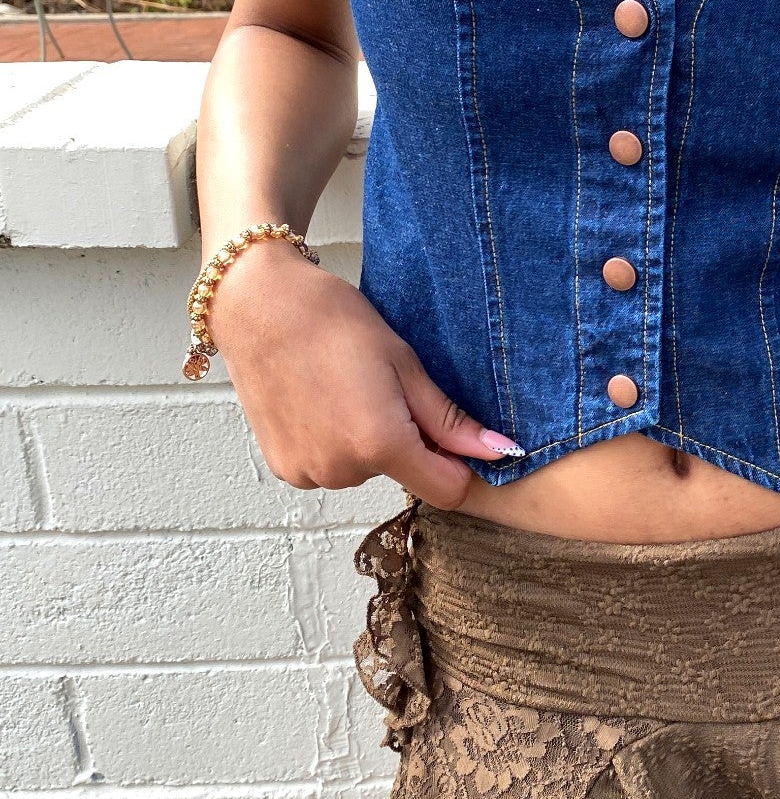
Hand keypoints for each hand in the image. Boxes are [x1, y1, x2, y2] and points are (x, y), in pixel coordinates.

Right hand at [206, 243, 520, 508]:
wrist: (259, 306)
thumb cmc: (334, 322)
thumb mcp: (405, 365)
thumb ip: (451, 421)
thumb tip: (501, 452)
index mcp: (380, 444)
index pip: (448, 491)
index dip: (458, 464)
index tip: (450, 432)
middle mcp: (342, 471)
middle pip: (404, 476)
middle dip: (407, 442)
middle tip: (382, 389)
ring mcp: (308, 473)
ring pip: (365, 472)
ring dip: (367, 443)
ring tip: (346, 391)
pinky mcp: (284, 469)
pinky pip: (330, 468)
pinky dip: (334, 444)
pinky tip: (321, 403)